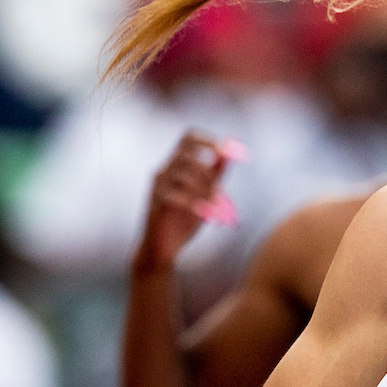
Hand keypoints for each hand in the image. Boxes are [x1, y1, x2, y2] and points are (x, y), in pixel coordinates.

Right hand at [134, 132, 243, 270]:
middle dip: (208, 172)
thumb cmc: (184, 219)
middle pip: (187, 153)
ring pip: (184, 175)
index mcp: (176, 165)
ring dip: (205, 191)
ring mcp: (157, 185)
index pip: (189, 138)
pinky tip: (204, 215)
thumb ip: (217, 171)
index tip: (232, 152)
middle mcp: (164, 170)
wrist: (163, 248)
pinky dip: (194, 204)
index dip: (210, 141)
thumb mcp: (206, 193)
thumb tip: (232, 149)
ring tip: (214, 209)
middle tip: (219, 193)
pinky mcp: (154, 202)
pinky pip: (175, 195)